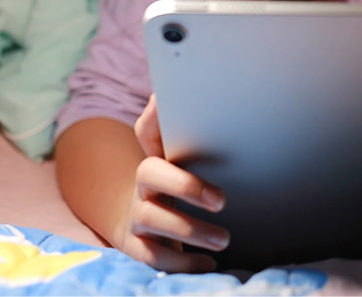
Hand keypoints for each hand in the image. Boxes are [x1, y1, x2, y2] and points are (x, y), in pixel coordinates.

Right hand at [119, 94, 228, 272]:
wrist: (141, 228)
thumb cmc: (175, 189)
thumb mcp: (186, 163)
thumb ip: (196, 135)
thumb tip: (189, 96)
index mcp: (157, 158)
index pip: (148, 131)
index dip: (157, 119)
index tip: (171, 109)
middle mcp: (142, 185)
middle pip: (149, 174)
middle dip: (185, 185)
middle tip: (222, 199)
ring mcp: (137, 216)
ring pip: (154, 219)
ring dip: (191, 230)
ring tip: (224, 239)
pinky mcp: (137, 247)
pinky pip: (153, 255)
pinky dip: (181, 262)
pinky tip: (207, 265)